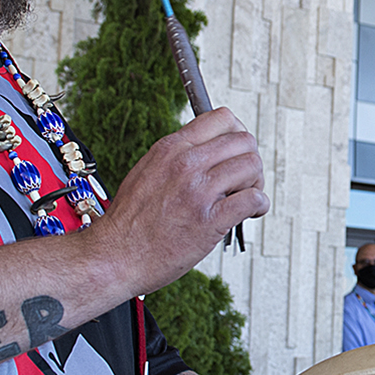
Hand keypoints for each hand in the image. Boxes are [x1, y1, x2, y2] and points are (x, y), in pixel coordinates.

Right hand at [93, 108, 268, 294]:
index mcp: (171, 148)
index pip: (222, 118)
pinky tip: (250, 213)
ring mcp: (198, 191)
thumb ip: (177, 157)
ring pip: (252, 165)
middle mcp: (186, 164)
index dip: (237, 134)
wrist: (114, 256)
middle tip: (244, 180)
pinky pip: (253, 199)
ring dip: (256, 183)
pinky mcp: (210, 219)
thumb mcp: (147, 171)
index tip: (235, 152)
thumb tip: (206, 151)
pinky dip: (259, 206)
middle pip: (244, 141)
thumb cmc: (129, 222)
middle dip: (250, 160)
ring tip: (245, 198)